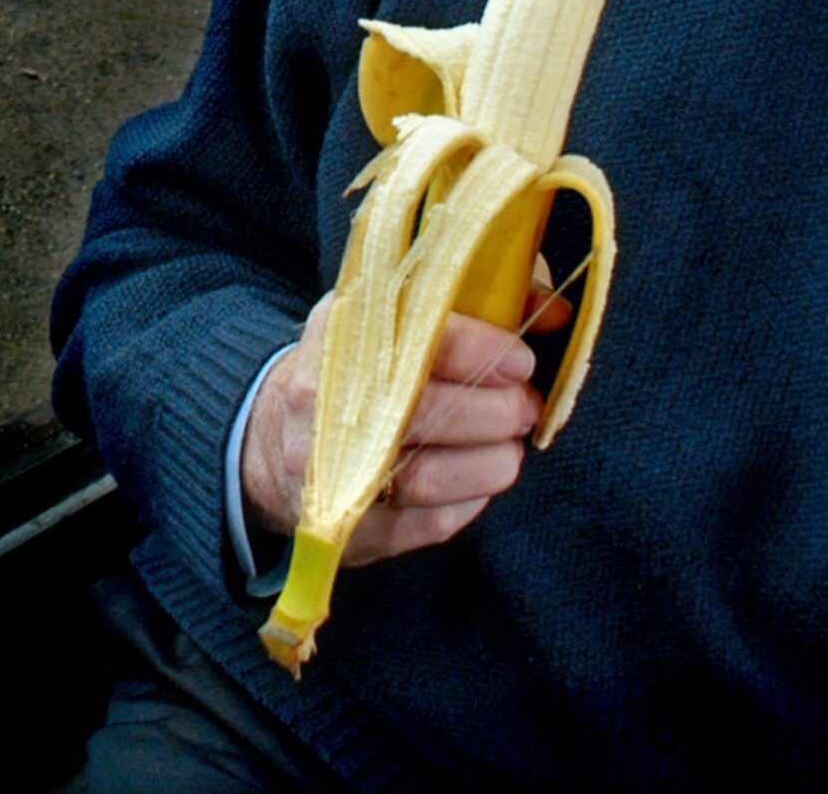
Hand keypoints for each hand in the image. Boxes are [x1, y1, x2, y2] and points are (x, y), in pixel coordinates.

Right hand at [238, 287, 552, 565]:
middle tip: (523, 408)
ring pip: (428, 478)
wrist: (273, 436)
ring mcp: (327, 470)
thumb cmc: (358, 368)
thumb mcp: (397, 314)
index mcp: (340, 331)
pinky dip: (466, 505)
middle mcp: (323, 400)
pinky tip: (476, 483)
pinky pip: (423, 526)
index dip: (485, 351)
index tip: (522, 362)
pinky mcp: (345, 525)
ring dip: (489, 465)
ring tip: (508, 450)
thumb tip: (554, 311)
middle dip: (496, 413)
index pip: (421, 339)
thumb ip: (479, 300)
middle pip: (427, 414)